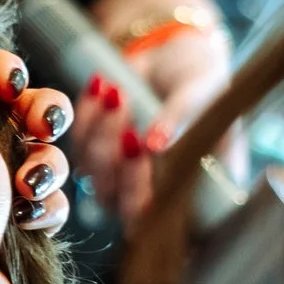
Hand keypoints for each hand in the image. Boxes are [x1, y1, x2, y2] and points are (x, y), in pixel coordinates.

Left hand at [0, 19, 73, 283]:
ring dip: (43, 167)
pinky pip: (37, 202)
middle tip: (39, 125)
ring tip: (29, 188)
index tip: (12, 80)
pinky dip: (42, 209)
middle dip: (36, 118)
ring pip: (31, 158)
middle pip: (8, 113)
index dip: (1, 72)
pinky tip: (30, 222)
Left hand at [72, 0, 245, 220]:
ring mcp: (117, 177)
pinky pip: (77, 141)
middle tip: (129, 124)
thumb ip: (183, 122)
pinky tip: (100, 85)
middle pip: (118, 202)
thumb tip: (157, 143)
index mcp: (188, 197)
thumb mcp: (205, 101)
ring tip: (118, 92)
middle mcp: (150, 196)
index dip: (144, 194)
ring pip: (93, 171)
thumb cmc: (205, 89)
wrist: (179, 63)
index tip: (144, 149)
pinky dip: (87, 113)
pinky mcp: (92, 151)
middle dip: (119, 161)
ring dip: (102, 131)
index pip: (159, 220)